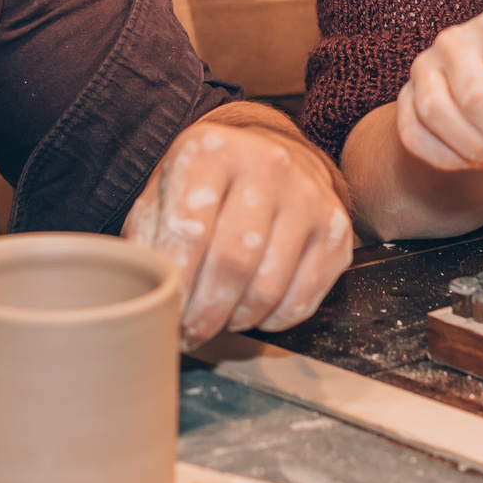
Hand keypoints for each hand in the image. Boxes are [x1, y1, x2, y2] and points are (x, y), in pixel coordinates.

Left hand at [125, 111, 354, 345]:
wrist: (268, 156)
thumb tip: (146, 298)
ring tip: (219, 319)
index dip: (176, 285)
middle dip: (205, 313)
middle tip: (190, 332)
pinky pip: (303, 299)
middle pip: (233, 263)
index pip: (190, 229)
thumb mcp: (165, 192)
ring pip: (268, 288)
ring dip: (237, 319)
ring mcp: (308, 196)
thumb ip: (149, 239)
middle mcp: (267, 164)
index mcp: (213, 150)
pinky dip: (272, 320)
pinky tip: (253, 310)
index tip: (166, 315)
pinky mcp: (337, 228)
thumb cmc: (207, 184)